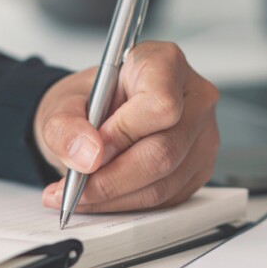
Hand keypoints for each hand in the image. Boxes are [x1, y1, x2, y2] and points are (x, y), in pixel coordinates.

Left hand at [34, 41, 219, 212]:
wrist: (99, 116)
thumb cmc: (90, 101)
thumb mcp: (63, 104)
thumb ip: (66, 126)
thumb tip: (87, 156)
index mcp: (165, 64)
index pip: (161, 104)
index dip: (123, 133)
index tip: (92, 148)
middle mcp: (195, 98)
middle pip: (165, 151)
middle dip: (112, 177)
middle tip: (75, 185)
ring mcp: (203, 135)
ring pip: (164, 182)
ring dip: (116, 197)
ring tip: (80, 193)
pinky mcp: (200, 167)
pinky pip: (166, 198)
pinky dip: (128, 204)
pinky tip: (103, 196)